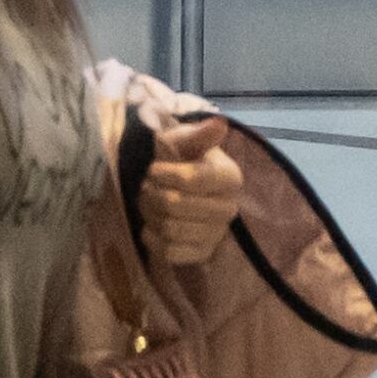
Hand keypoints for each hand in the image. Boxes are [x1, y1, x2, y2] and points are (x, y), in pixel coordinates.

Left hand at [138, 112, 245, 268]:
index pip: (190, 180)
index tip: (153, 169)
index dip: (163, 175)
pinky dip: (153, 237)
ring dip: (150, 214)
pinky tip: (154, 224)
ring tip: (149, 203)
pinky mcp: (202, 254)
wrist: (180, 188)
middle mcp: (229, 208)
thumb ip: (199, 133)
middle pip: (174, 205)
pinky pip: (169, 252)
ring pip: (169, 228)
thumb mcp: (185, 140)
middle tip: (146, 186)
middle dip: (151, 194)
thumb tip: (220, 123)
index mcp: (230, 177)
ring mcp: (217, 234)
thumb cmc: (181, 159)